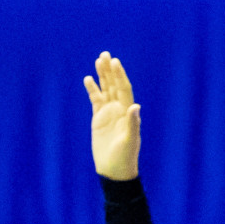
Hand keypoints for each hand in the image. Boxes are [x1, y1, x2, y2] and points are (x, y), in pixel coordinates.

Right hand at [86, 52, 141, 180]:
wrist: (114, 169)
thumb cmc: (125, 156)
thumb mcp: (130, 140)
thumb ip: (133, 123)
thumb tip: (135, 106)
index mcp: (128, 113)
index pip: (124, 89)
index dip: (119, 75)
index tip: (115, 62)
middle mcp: (119, 110)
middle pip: (114, 86)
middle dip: (110, 70)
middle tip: (105, 54)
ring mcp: (109, 113)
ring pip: (105, 90)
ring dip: (101, 76)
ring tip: (98, 60)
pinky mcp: (98, 119)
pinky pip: (95, 100)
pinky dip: (92, 90)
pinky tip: (88, 79)